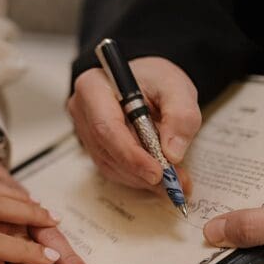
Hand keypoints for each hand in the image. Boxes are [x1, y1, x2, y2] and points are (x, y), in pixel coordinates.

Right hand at [68, 56, 200, 189]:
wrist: (150, 83)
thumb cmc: (157, 80)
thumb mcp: (176, 88)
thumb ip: (180, 116)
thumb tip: (173, 152)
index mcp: (94, 86)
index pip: (106, 127)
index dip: (130, 154)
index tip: (157, 171)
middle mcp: (82, 109)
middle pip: (106, 150)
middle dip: (140, 170)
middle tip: (173, 182)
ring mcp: (85, 130)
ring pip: (110, 164)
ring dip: (141, 177)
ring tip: (173, 181)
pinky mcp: (94, 146)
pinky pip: (113, 168)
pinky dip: (137, 177)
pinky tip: (158, 176)